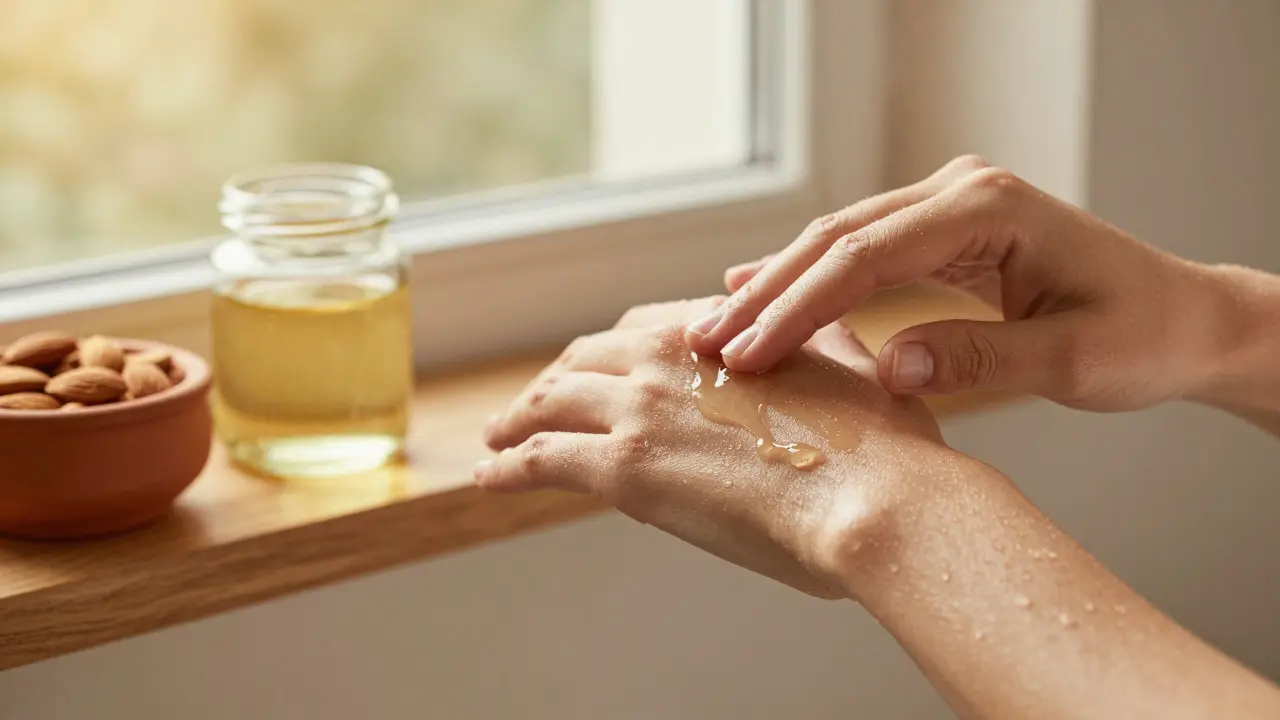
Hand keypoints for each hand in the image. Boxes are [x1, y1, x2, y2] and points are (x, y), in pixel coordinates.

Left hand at [476, 298, 948, 599]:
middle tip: (534, 402)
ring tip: (497, 437)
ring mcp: (642, 409)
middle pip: (585, 359)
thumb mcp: (855, 363)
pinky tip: (489, 476)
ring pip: (552, 403)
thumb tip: (826, 319)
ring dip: (517, 418)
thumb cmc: (880, 447)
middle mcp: (671, 358)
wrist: (874, 495)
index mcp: (723, 331)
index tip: (596, 365)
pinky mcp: (623, 468)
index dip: (611, 350)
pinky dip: (506, 467)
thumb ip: (824, 337)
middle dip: (554, 380)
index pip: (641, 329)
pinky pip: (541, 461)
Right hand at [685, 155, 1234, 411]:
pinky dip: (811, 280)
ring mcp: (950, 205)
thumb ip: (977, 358)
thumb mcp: (1071, 360)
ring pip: (840, 241)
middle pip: (837, 238)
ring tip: (717, 325)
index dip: (796, 307)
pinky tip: (761, 292)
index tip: (745, 353)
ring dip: (777, 285)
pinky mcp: (945, 231)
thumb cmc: (1142, 336)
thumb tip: (887, 370)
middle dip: (766, 292)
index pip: (863, 257)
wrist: (1184, 319)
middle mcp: (961, 192)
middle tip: (705, 340)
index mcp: (987, 209)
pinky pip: (862, 253)